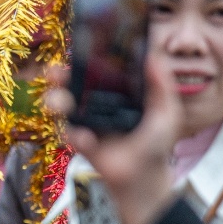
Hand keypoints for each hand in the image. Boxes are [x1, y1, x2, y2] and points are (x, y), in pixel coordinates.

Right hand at [44, 60, 180, 223]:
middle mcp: (97, 102)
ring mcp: (86, 121)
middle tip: (54, 73)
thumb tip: (152, 57)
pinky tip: (87, 139)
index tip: (78, 49)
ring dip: (56, 101)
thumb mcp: (167, 110)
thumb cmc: (156, 141)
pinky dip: (74, 135)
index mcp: (116, 90)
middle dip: (59, 76)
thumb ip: (162, 84)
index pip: (96, 68)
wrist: (145, 174)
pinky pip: (70, 133)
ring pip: (62, 105)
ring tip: (60, 104)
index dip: (85, 58)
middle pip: (72, 83)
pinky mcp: (81, 141)